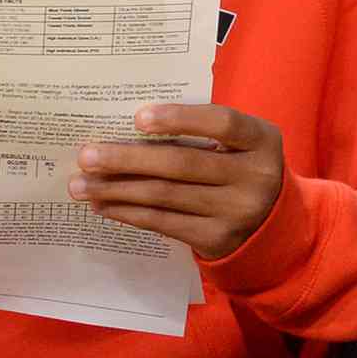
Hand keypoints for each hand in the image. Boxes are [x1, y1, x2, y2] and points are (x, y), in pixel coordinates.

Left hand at [72, 103, 283, 259]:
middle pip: (182, 164)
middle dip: (128, 159)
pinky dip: (129, 213)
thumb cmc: (243, 167)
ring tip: (82, 184)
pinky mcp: (215, 239)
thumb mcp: (241, 144)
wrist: (274, 226)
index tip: (137, 118)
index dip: (180, 119)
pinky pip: (164, 223)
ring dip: (117, 189)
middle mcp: (254, 177)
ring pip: (165, 196)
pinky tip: (105, 204)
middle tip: (86, 155)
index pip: (222, 123)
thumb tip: (130, 128)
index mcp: (261, 141)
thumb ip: (204, 131)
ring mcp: (234, 212)